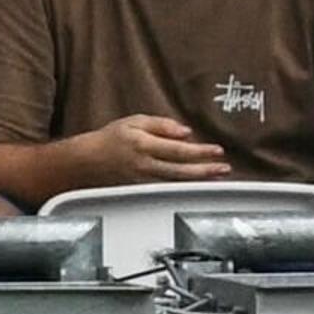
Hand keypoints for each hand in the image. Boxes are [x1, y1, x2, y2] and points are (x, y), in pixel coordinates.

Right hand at [84, 112, 232, 185]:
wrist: (88, 161)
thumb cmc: (112, 139)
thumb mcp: (134, 122)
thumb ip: (162, 125)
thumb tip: (186, 132)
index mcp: (142, 144)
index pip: (177, 150)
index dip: (199, 152)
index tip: (217, 151)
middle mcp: (144, 165)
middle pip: (180, 170)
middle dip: (204, 170)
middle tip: (224, 169)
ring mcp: (143, 181)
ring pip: (176, 183)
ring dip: (198, 181)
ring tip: (218, 177)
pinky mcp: (142, 191)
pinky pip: (167, 190)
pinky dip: (185, 188)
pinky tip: (198, 186)